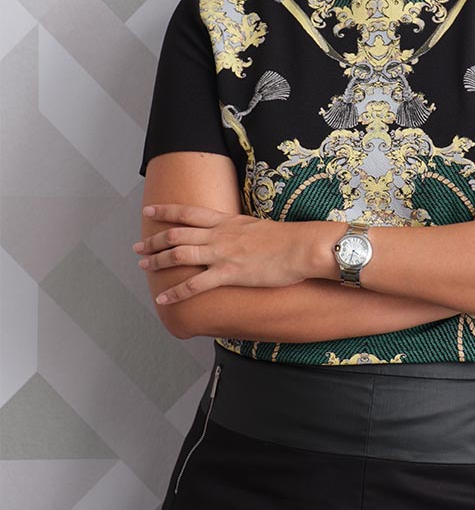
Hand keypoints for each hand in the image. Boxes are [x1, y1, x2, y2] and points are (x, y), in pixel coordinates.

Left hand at [133, 205, 316, 303]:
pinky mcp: (229, 274)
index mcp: (226, 221)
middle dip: (154, 240)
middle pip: (177, 233)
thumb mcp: (258, 226)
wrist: (301, 247)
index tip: (149, 211)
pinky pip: (195, 285)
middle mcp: (219, 235)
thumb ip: (240, 229)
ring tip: (142, 266)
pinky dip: (176, 292)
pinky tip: (163, 298)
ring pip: (180, 255)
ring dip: (158, 261)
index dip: (166, 211)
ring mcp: (222, 254)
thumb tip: (235, 232)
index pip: (188, 212)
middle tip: (138, 246)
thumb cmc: (287, 238)